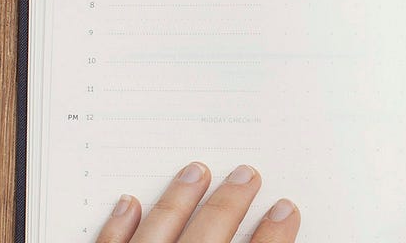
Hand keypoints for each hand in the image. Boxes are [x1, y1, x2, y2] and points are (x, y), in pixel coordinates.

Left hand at [95, 163, 299, 242]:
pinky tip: (128, 202)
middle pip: (210, 235)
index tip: (286, 210)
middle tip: (247, 175)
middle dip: (231, 202)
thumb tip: (273, 234)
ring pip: (159, 230)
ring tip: (196, 171)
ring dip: (179, 198)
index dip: (275, 234)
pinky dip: (119, 225)